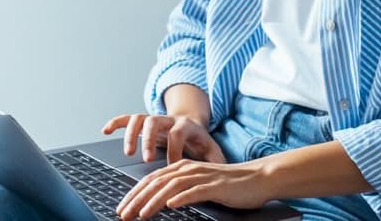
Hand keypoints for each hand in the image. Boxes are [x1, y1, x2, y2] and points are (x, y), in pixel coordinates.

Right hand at [101, 113, 225, 164]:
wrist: (191, 122)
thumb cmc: (198, 140)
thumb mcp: (210, 148)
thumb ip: (215, 160)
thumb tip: (222, 172)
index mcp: (185, 126)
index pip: (178, 133)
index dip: (174, 149)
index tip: (171, 166)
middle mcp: (167, 120)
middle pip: (155, 122)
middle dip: (149, 140)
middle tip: (147, 160)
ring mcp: (154, 119)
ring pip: (139, 119)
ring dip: (131, 134)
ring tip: (127, 152)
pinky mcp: (144, 122)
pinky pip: (127, 118)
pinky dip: (116, 123)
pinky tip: (105, 131)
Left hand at [115, 159, 272, 219]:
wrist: (258, 178)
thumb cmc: (229, 185)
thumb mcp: (200, 184)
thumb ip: (181, 189)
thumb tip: (161, 201)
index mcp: (183, 167)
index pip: (152, 180)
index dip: (134, 194)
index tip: (122, 208)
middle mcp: (189, 169)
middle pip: (156, 182)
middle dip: (137, 199)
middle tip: (123, 214)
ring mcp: (202, 176)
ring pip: (171, 186)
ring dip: (153, 201)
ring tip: (141, 214)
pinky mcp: (215, 186)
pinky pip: (195, 191)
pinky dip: (181, 197)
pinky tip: (171, 205)